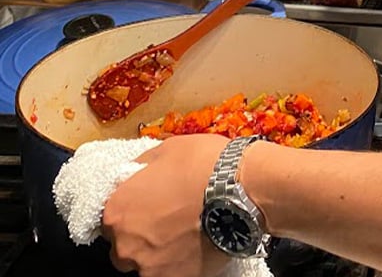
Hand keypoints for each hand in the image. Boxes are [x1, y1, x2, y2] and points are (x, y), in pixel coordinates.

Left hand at [102, 134, 229, 276]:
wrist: (240, 189)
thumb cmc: (201, 164)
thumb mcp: (166, 150)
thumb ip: (143, 168)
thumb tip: (137, 174)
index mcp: (117, 210)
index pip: (108, 217)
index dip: (129, 208)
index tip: (145, 202)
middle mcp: (126, 245)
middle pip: (123, 246)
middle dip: (139, 234)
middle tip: (165, 218)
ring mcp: (150, 268)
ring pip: (146, 264)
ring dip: (158, 251)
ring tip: (184, 234)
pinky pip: (170, 273)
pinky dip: (179, 263)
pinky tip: (195, 245)